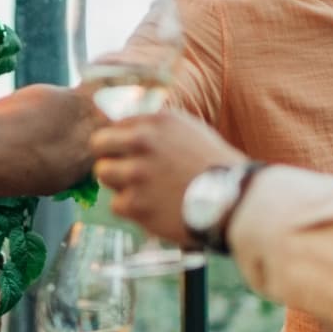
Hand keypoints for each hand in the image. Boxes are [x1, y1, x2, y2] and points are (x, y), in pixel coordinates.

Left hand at [88, 111, 246, 245]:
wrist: (233, 201)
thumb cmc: (214, 167)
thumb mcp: (189, 131)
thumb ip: (157, 129)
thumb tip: (126, 129)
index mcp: (156, 121)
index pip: (115, 125)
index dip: (121, 142)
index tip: (131, 154)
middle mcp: (142, 142)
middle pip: (99, 146)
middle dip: (111, 158)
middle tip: (126, 172)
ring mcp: (136, 173)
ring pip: (103, 174)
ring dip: (119, 184)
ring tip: (145, 191)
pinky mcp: (135, 203)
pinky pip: (117, 204)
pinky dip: (133, 210)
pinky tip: (155, 208)